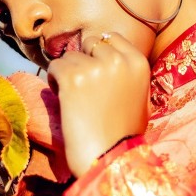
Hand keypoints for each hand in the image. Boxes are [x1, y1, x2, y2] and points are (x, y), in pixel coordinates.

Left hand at [47, 32, 150, 177]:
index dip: (99, 53)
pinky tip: (63, 99)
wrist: (108, 158)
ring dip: (67, 73)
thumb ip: (127, 74)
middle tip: (83, 85)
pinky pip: (54, 67)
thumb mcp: (141, 98)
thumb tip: (109, 59)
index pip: (111, 37)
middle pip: (89, 42)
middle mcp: (118, 60)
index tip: (95, 70)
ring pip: (70, 56)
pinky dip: (54, 81)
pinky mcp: (72, 78)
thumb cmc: (124, 134)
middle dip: (83, 60)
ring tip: (74, 97)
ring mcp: (94, 67)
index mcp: (138, 62)